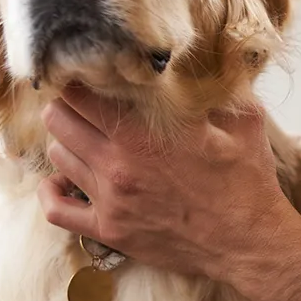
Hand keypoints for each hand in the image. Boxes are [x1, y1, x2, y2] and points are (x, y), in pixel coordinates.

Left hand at [38, 86, 300, 300]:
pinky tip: (61, 180)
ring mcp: (109, 198)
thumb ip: (217, 88)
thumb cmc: (247, 180)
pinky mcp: (109, 230)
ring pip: (57, 157)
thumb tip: (207, 57)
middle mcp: (118, 161)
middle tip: (82, 105)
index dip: (81, 79)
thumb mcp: (242, 120)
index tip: (90, 76)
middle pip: (59, 119)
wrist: (249, 243)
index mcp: (144, 131)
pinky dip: (51, 191)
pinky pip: (56, 209)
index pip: (82, 92)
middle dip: (67, 106)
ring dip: (65, 143)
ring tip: (84, 139)